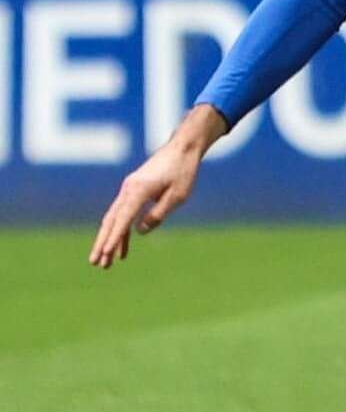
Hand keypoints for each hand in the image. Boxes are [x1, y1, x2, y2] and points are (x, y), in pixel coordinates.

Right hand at [90, 108, 223, 268]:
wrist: (182, 148)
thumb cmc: (183, 171)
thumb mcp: (177, 196)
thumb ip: (158, 214)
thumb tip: (139, 231)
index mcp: (138, 190)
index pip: (122, 219)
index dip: (112, 239)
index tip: (104, 254)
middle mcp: (128, 190)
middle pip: (111, 221)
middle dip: (103, 243)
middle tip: (96, 263)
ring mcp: (129, 190)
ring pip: (114, 219)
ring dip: (110, 240)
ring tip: (106, 262)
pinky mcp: (134, 191)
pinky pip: (123, 214)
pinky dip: (122, 231)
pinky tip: (123, 248)